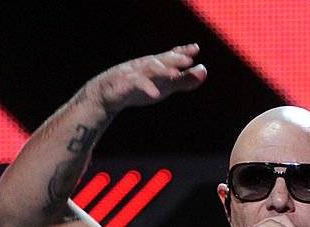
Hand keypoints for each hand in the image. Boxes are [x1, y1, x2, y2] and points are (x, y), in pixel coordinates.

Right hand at [86, 44, 206, 114]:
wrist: (106, 95)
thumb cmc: (138, 87)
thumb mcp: (165, 85)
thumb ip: (184, 80)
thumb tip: (204, 70)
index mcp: (155, 65)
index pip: (169, 55)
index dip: (182, 51)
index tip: (195, 48)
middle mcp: (144, 66)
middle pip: (160, 60)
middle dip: (173, 58)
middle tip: (188, 59)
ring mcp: (132, 74)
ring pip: (147, 69)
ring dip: (161, 70)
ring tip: (175, 74)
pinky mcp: (122, 85)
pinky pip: (134, 85)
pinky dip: (145, 88)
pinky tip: (155, 94)